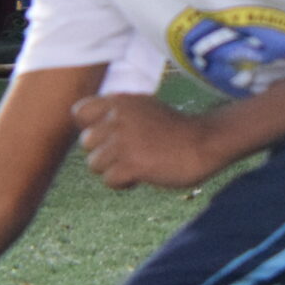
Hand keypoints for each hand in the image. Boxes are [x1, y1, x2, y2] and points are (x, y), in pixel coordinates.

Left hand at [71, 93, 228, 190]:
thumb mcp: (144, 107)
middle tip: (129, 153)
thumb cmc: (175, 129)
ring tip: (137, 164)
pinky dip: (124, 182)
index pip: (80, 112)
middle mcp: (117, 117)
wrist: (204, 142)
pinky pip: (109, 180)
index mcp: (119, 101)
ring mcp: (123, 141)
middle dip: (104, 152)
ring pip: (94, 164)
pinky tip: (142, 175)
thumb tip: (88, 128)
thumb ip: (117, 112)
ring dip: (114, 168)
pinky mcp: (131, 164)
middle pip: (86, 143)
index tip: (108, 135)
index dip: (90, 127)